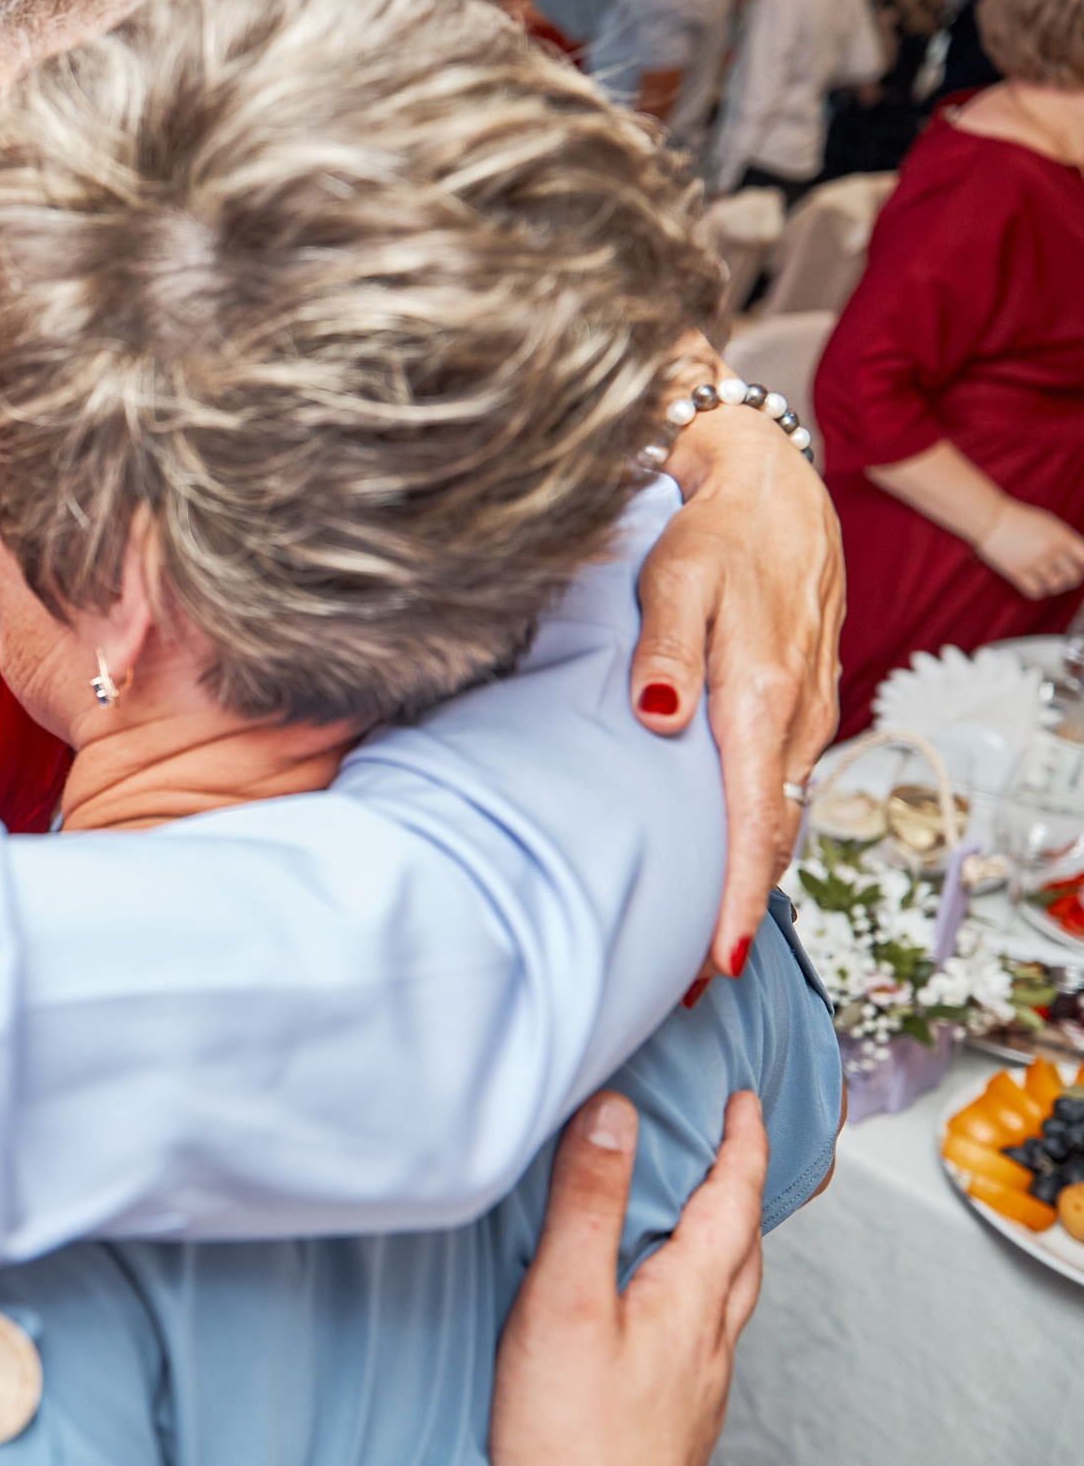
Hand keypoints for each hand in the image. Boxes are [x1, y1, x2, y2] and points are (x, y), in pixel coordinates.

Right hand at [490, 1091, 768, 1465]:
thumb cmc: (568, 1435)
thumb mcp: (565, 1299)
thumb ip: (587, 1203)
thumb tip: (613, 1113)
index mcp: (688, 1302)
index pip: (732, 1202)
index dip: (741, 1144)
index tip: (743, 1102)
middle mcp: (706, 1344)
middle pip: (744, 1251)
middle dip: (742, 1190)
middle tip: (733, 1149)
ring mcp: (695, 1389)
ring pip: (727, 1299)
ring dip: (725, 1245)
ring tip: (703, 1220)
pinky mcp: (672, 1421)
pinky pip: (701, 1337)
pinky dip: (696, 1296)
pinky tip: (659, 1314)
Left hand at [640, 352, 842, 978]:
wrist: (774, 485)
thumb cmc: (712, 528)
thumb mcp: (675, 575)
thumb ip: (662, 649)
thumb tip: (660, 719)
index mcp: (761, 695)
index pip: (753, 823)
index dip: (738, 899)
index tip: (714, 962)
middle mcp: (793, 715)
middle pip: (769, 837)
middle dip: (737, 911)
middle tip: (688, 980)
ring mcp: (804, 712)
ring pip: (777, 815)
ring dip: (747, 877)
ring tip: (697, 940)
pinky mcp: (799, 704)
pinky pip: (778, 785)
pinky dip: (757, 831)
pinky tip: (724, 858)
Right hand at [973, 499, 1083, 600]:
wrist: (989, 519)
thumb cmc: (1017, 518)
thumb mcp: (1049, 523)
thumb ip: (1064, 539)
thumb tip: (1075, 556)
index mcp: (1062, 536)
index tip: (1078, 566)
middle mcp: (1051, 550)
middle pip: (1074, 576)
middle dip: (1070, 578)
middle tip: (1062, 574)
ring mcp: (1034, 562)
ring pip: (1056, 586)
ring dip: (1053, 584)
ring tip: (1045, 578)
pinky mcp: (1017, 573)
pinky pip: (1036, 592)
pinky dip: (1038, 591)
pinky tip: (1033, 583)